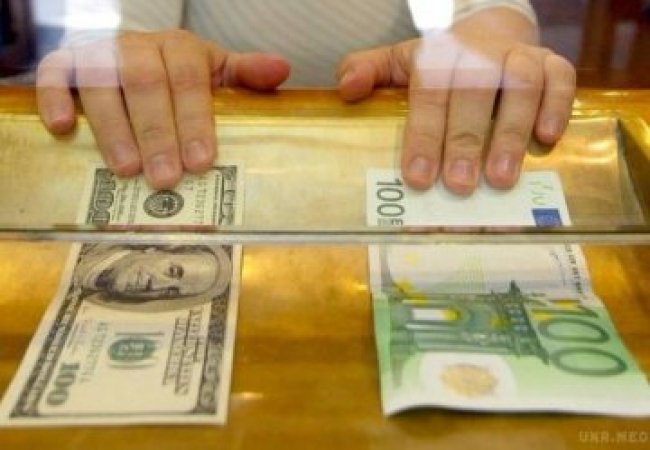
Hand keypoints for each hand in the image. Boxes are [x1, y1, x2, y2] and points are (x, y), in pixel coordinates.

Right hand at [37, 30, 289, 188]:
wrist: (136, 55)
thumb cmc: (180, 75)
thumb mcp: (215, 73)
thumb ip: (245, 76)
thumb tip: (281, 70)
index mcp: (180, 48)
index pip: (188, 79)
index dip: (195, 120)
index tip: (201, 161)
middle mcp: (139, 47)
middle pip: (146, 84)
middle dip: (158, 133)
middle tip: (166, 179)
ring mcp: (100, 54)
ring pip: (102, 85)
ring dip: (113, 128)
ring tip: (126, 169)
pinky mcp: (66, 64)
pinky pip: (54, 75)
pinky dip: (55, 99)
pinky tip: (63, 128)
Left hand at [337, 9, 575, 194]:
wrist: (489, 31)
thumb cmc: (441, 62)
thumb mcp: (401, 62)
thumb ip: (370, 71)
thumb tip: (346, 89)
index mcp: (438, 54)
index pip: (429, 92)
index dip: (424, 135)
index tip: (418, 178)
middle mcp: (479, 53)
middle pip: (474, 92)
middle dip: (465, 141)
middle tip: (459, 186)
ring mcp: (519, 56)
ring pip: (521, 87)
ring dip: (511, 133)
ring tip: (501, 179)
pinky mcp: (551, 63)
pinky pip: (561, 80)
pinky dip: (557, 107)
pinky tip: (548, 139)